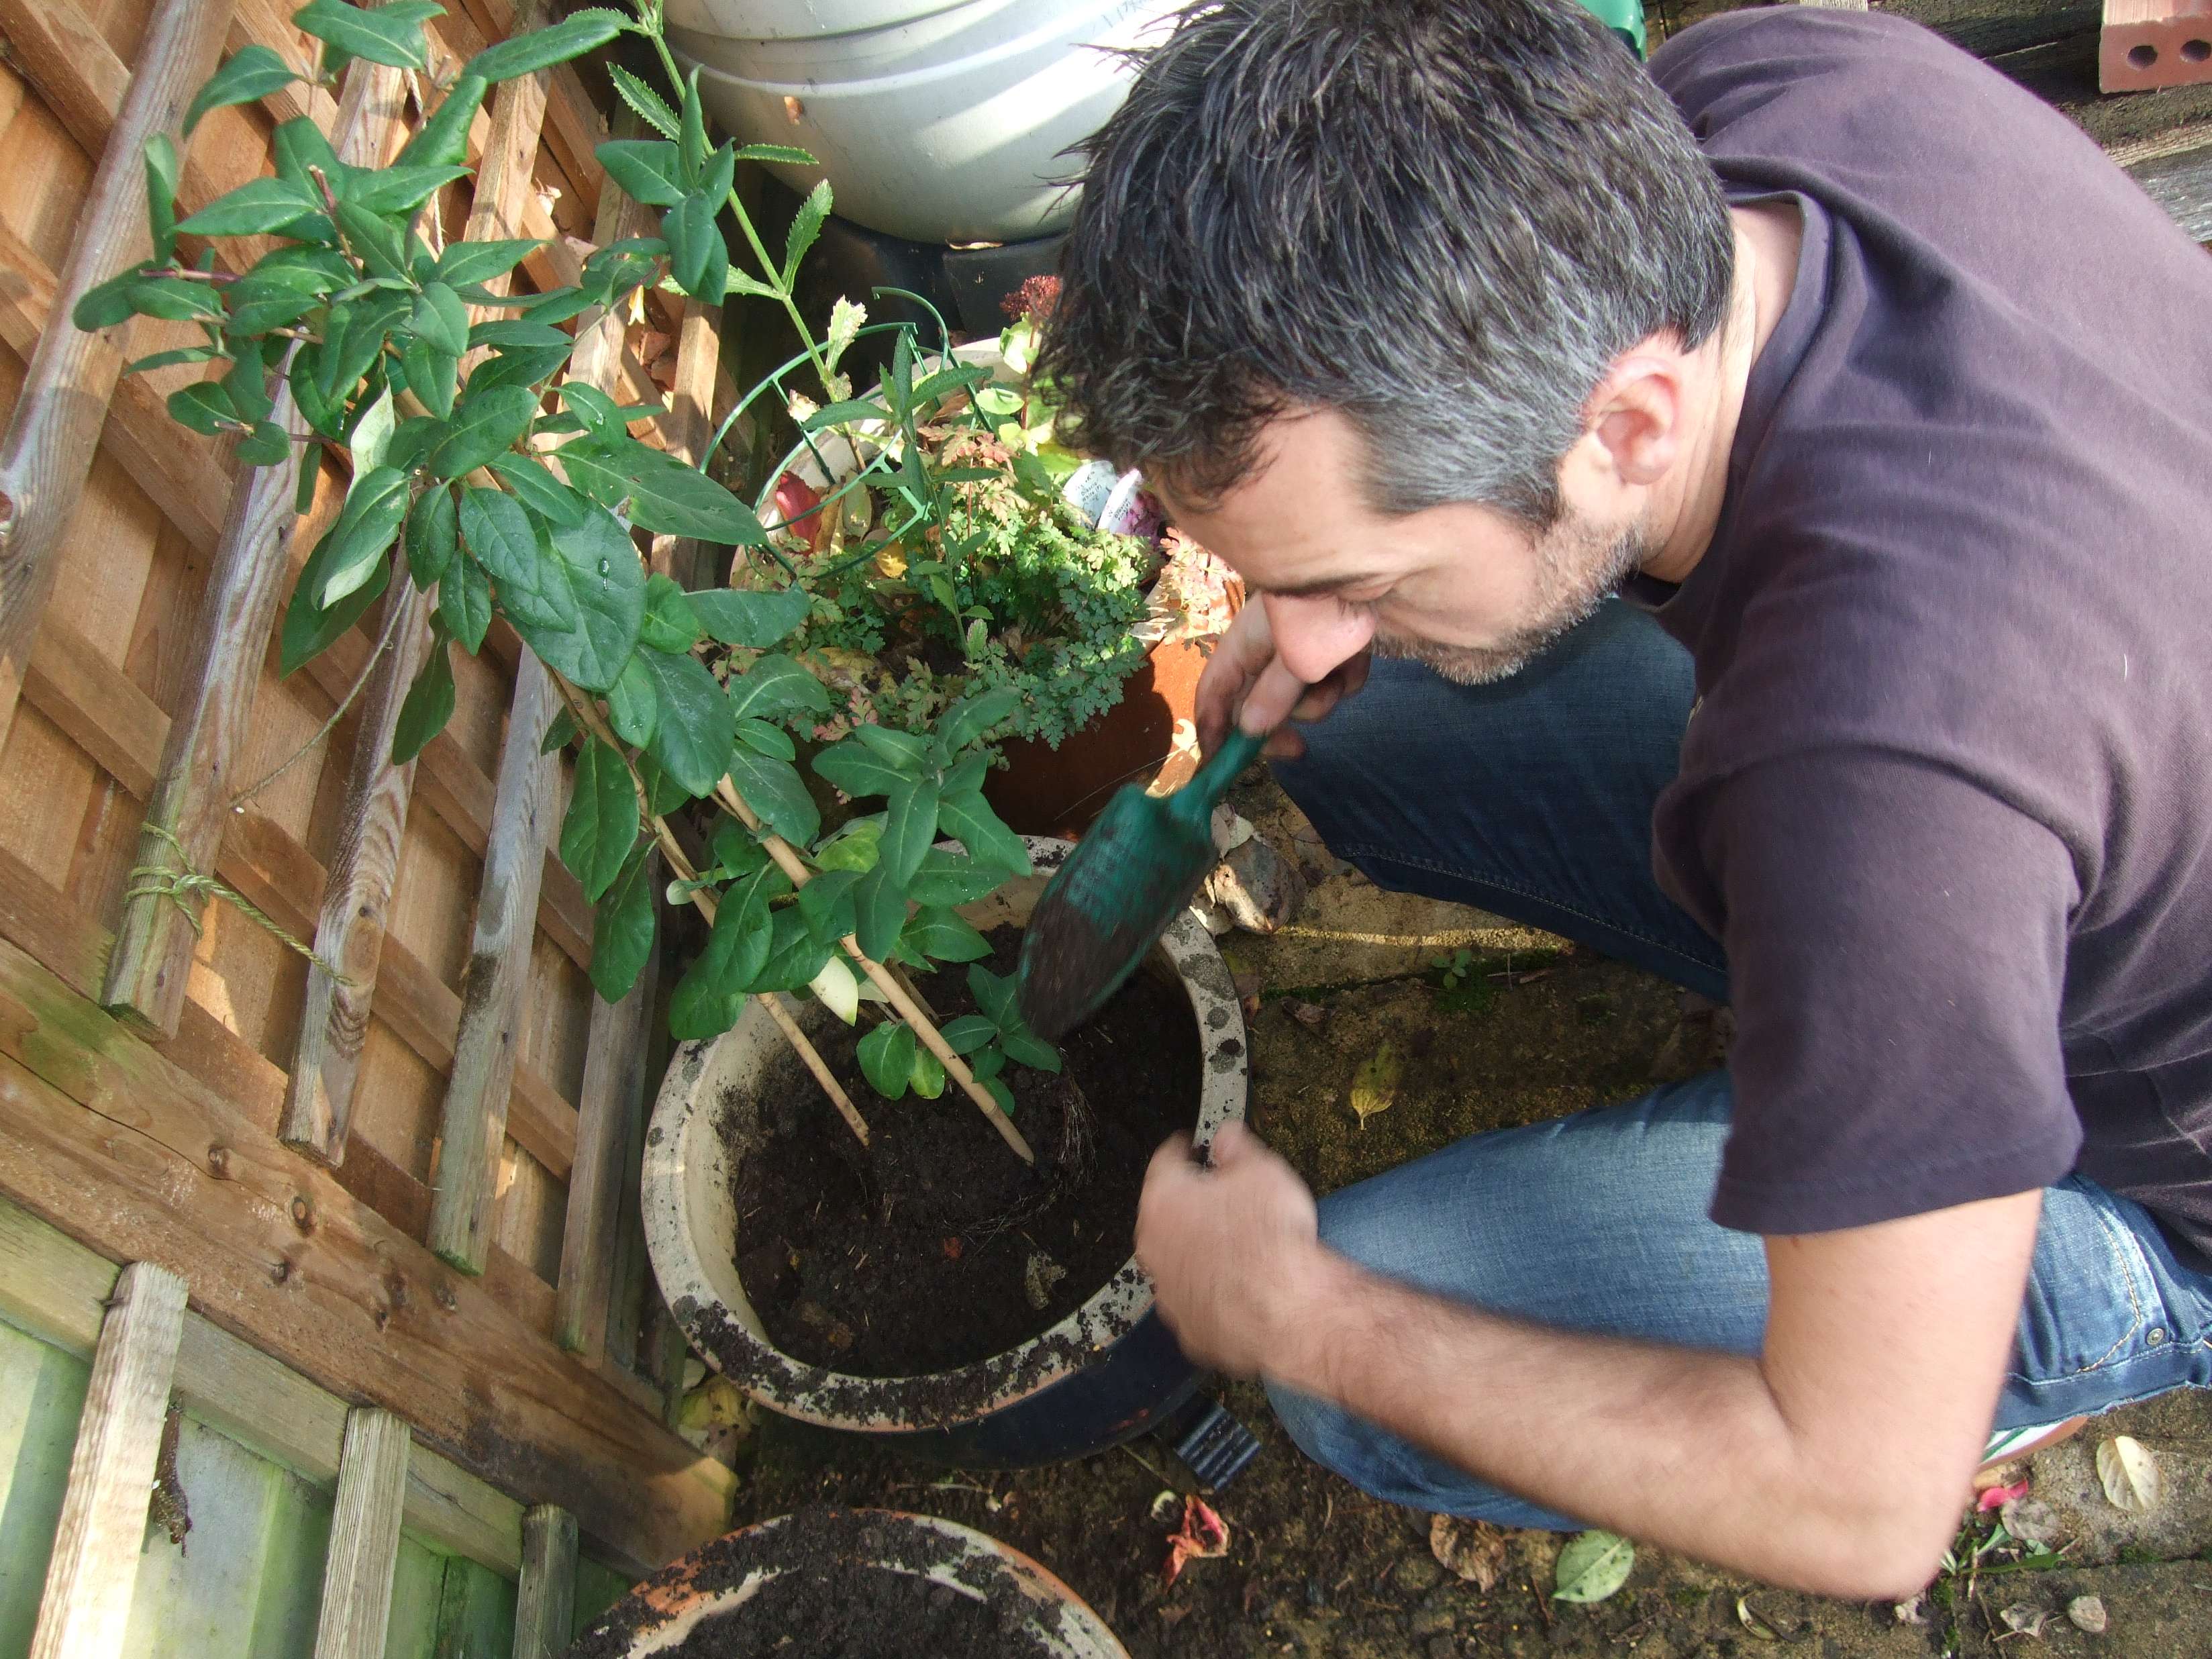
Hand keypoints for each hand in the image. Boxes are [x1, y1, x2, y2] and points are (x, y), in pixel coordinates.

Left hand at [1134, 1122, 1327, 1376]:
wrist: (1286, 1309)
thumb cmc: (1270, 1241)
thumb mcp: (1262, 1171)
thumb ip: (1237, 1147)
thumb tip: (1227, 1136)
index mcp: (1164, 1199)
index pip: (1165, 1161)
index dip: (1184, 1149)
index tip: (1191, 1147)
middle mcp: (1155, 1246)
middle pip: (1167, 1214)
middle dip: (1191, 1206)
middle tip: (1223, 1199)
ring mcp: (1168, 1291)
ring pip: (1178, 1260)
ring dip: (1199, 1251)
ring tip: (1238, 1246)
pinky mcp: (1188, 1326)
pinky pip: (1197, 1300)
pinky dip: (1213, 1291)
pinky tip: (1240, 1286)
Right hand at [1195, 600, 1370, 761]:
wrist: (1382, 566)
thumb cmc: (1327, 606)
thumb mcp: (1297, 656)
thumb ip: (1272, 695)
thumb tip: (1247, 730)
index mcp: (1245, 644)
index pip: (1214, 692)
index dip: (1212, 729)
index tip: (1219, 765)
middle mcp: (1269, 649)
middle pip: (1258, 704)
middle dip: (1279, 724)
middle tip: (1297, 750)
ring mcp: (1303, 650)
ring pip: (1301, 698)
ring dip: (1321, 698)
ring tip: (1338, 674)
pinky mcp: (1336, 651)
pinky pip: (1334, 685)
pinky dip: (1346, 680)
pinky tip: (1358, 659)